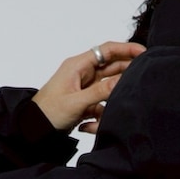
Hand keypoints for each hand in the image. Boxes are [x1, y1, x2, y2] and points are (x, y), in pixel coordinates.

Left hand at [31, 41, 146, 135]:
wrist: (35, 129)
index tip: (144, 53)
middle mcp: (83, 73)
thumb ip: (101, 91)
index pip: (107, 50)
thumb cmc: (49, 112)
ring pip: (108, 87)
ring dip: (112, 99)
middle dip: (125, 74)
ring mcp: (84, 87)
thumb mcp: (77, 102)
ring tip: (116, 107)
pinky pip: (101, 103)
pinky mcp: (85, 102)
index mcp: (78, 65)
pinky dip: (100, 114)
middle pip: (111, 67)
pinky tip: (90, 125)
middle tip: (142, 80)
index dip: (126, 49)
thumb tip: (123, 80)